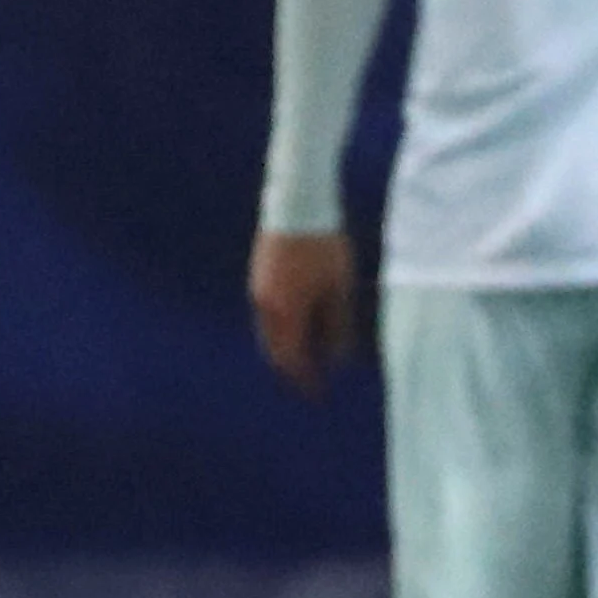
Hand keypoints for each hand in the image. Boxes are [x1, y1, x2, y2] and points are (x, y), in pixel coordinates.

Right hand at [249, 228, 357, 395]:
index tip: (318, 392)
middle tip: (309, 377)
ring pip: (268, 331)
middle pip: (274, 349)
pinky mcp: (258, 274)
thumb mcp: (339, 288)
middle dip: (292, 367)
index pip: (292, 359)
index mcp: (286, 312)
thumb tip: (337, 357)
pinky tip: (299, 321)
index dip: (305, 378)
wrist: (298, 204)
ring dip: (286, 346)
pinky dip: (281, 326)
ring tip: (308, 351)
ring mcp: (258, 289)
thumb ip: (338, 326)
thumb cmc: (324, 247)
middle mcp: (266, 306)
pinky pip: (267, 312)